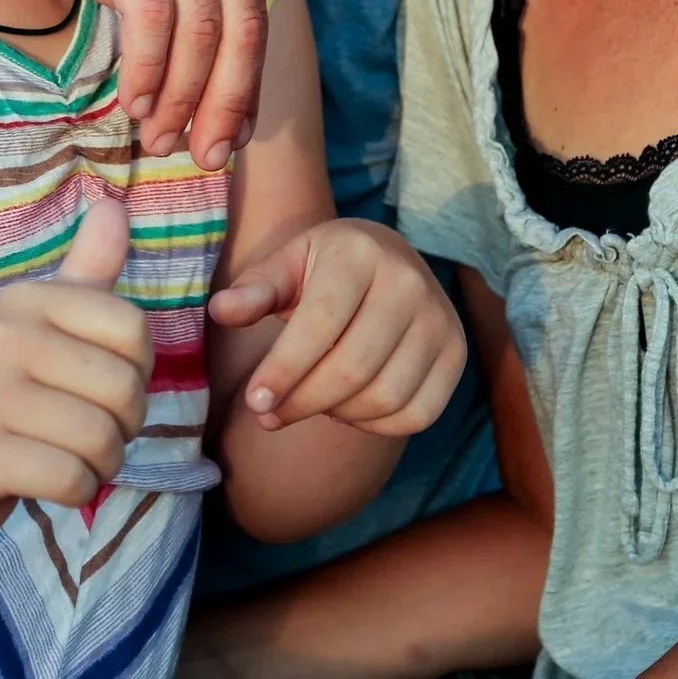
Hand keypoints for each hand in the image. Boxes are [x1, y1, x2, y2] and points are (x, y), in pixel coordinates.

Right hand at [0, 0, 266, 171]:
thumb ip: (183, 8)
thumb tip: (207, 91)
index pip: (253, 18)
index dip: (245, 87)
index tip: (229, 140)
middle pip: (239, 28)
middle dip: (224, 103)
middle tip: (204, 156)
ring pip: (200, 28)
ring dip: (182, 95)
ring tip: (159, 137)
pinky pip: (154, 15)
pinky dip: (149, 69)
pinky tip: (136, 103)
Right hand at [0, 200, 151, 548]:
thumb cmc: (7, 391)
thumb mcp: (45, 323)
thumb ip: (86, 270)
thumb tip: (113, 204)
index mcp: (26, 299)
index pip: (133, 330)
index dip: (138, 371)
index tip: (103, 386)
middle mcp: (2, 335)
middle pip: (124, 388)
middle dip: (124, 425)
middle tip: (90, 431)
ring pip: (101, 439)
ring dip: (103, 464)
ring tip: (75, 458)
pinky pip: (73, 480)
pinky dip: (79, 492)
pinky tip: (54, 483)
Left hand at [207, 219, 465, 436]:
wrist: (383, 261)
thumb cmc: (321, 270)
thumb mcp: (284, 267)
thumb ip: (253, 291)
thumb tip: (220, 310)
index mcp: (359, 252)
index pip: (320, 324)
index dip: (284, 370)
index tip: (253, 402)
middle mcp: (409, 281)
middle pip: (353, 368)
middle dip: (303, 402)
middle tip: (269, 415)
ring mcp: (440, 318)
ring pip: (385, 396)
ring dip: (337, 414)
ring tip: (309, 402)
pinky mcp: (456, 353)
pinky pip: (417, 414)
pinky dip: (377, 426)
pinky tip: (348, 408)